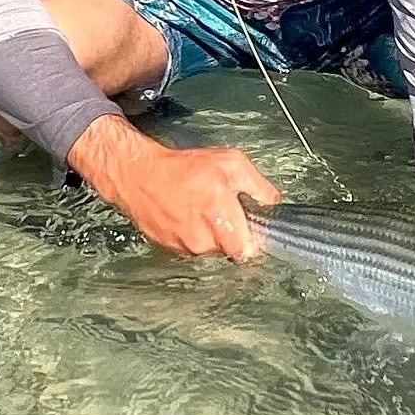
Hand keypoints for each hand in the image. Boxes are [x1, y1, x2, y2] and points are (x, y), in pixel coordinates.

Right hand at [68, 114, 279, 260]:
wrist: (140, 175)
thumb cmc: (184, 167)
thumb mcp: (232, 163)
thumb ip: (259, 186)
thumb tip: (273, 203)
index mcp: (219, 214)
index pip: (247, 251)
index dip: (254, 240)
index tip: (253, 228)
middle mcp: (201, 237)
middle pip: (232, 249)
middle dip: (234, 232)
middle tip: (226, 211)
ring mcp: (185, 245)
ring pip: (212, 249)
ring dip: (214, 234)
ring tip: (204, 210)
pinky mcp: (171, 248)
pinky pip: (194, 247)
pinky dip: (195, 234)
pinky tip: (190, 214)